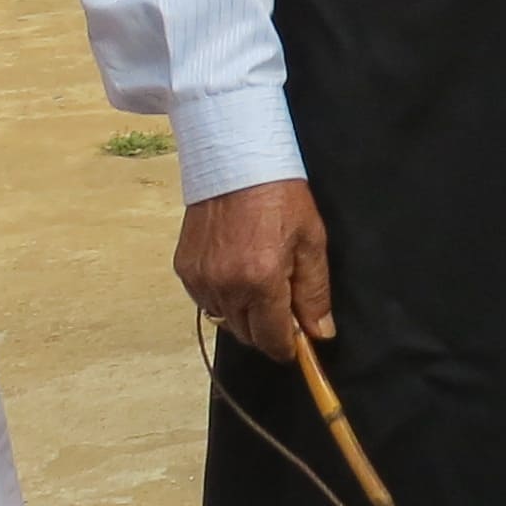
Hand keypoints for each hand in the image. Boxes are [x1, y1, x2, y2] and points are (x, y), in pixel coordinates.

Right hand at [177, 177, 332, 361]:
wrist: (235, 159)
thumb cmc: (280, 195)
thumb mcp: (311, 240)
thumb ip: (314, 292)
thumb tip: (320, 333)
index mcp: (261, 280)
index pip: (272, 339)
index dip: (288, 346)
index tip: (297, 342)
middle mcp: (226, 286)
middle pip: (248, 335)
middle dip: (267, 328)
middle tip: (282, 302)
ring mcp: (201, 279)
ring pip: (225, 320)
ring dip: (243, 313)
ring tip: (258, 280)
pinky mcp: (185, 269)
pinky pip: (205, 301)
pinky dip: (222, 296)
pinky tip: (235, 271)